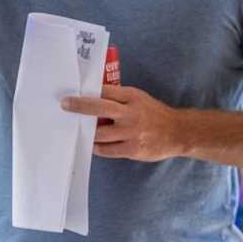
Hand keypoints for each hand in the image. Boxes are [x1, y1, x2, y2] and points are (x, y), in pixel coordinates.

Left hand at [61, 86, 182, 161]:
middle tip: (65, 105)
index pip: (106, 92)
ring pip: (101, 133)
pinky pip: (108, 150)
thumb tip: (94, 98)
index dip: (88, 93)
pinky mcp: (132, 150)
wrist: (177, 133)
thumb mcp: (140, 99)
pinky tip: (92, 144)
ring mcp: (132, 133)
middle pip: (100, 108)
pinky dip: (97, 147)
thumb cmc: (155, 114)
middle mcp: (132, 114)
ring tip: (78, 130)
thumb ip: (120, 98)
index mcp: (133, 97)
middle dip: (80, 107)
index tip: (73, 94)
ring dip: (87, 132)